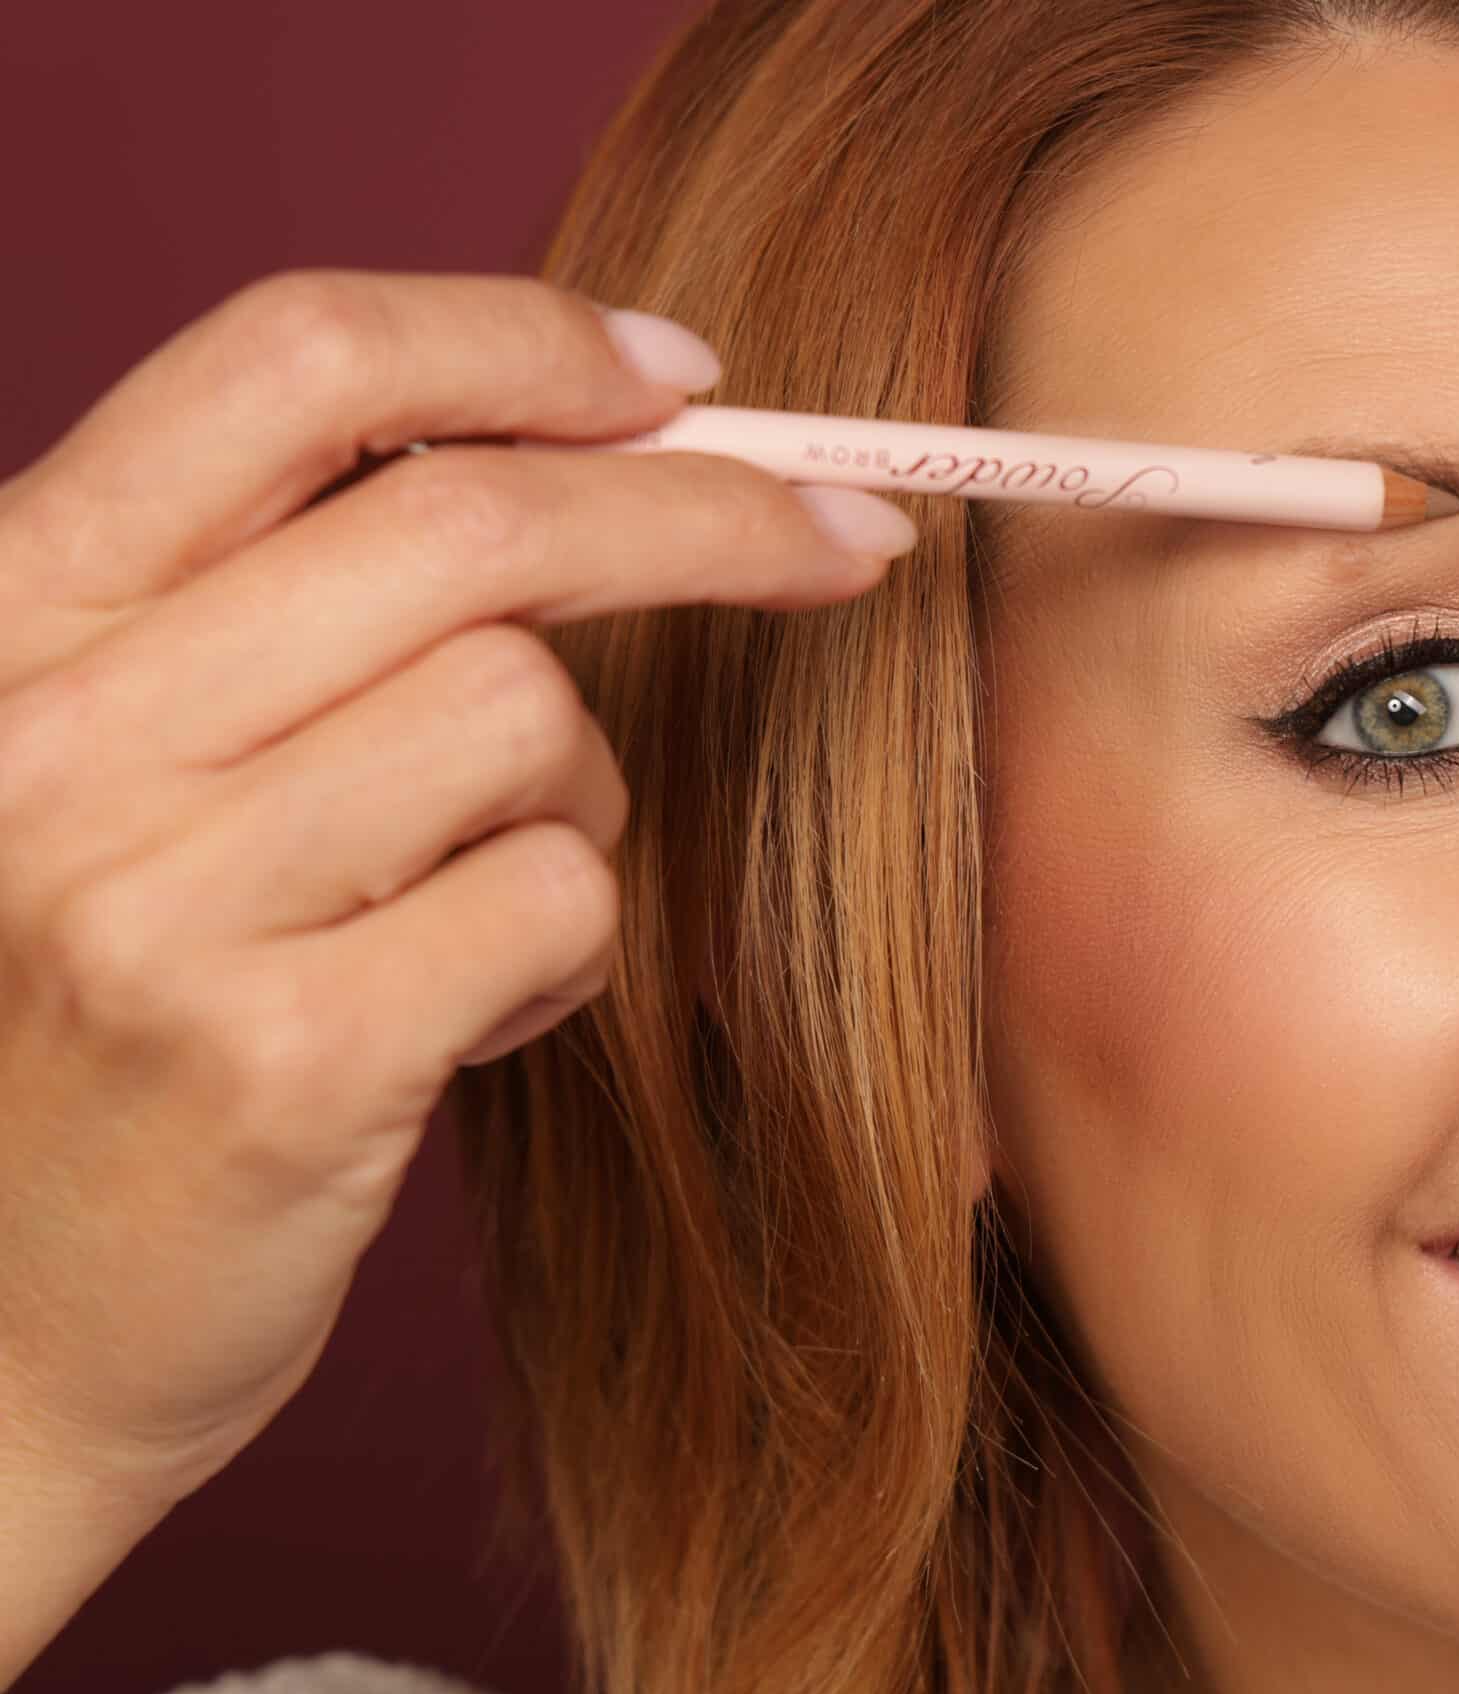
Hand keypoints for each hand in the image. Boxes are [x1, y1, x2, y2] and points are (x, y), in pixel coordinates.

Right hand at [0, 268, 913, 1508]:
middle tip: (846, 540)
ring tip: (476, 905)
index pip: (290, 362)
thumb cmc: (81, 1041)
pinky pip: (555, 895)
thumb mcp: (103, 775)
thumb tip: (593, 464)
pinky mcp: (274, 1059)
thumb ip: (271, 618)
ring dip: (578, 798)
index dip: (520, 340)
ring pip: (529, 715)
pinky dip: (565, 948)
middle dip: (709, 515)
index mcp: (7, 618)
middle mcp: (53, 733)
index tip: (683, 378)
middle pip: (471, 520)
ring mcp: (151, 898)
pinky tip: (468, 1020)